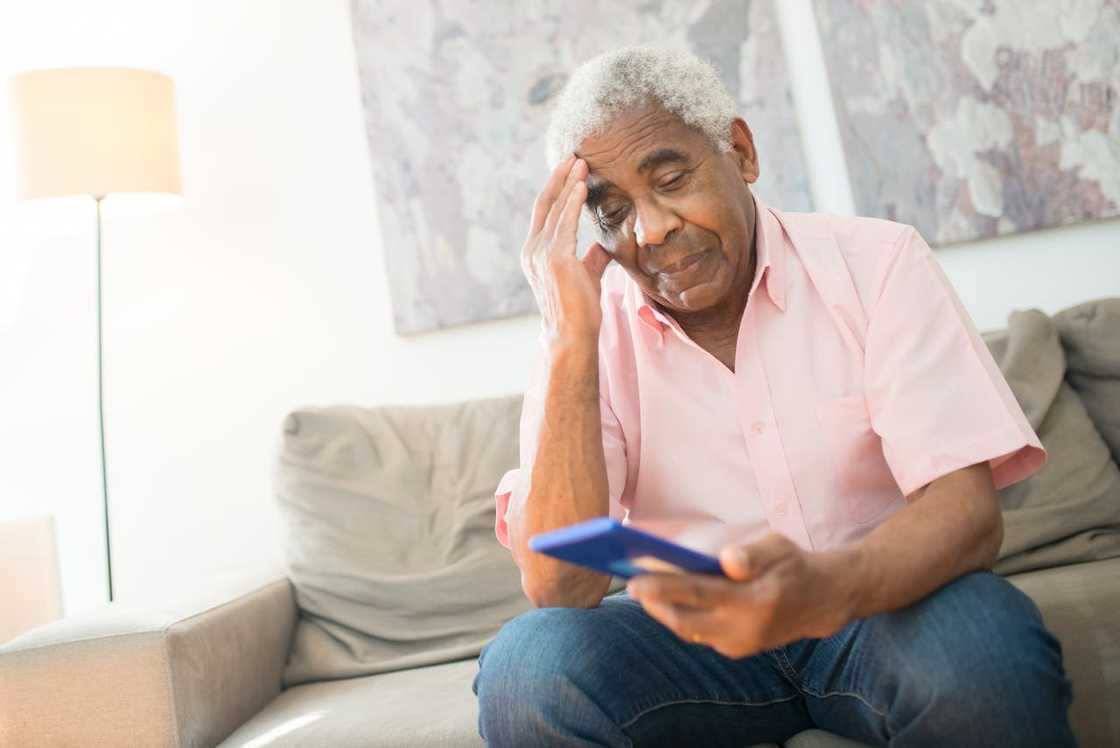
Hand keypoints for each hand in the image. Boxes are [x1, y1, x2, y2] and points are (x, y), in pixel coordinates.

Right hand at [522, 154, 611, 345]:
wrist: (572, 336)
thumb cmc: (580, 311)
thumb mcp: (586, 276)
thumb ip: (591, 258)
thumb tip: (601, 246)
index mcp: (536, 253)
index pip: (545, 213)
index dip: (557, 189)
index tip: (570, 169)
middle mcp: (533, 250)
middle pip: (545, 203)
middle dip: (559, 177)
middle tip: (573, 155)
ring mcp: (541, 254)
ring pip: (555, 209)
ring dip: (568, 183)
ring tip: (581, 162)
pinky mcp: (555, 258)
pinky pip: (565, 222)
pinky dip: (573, 201)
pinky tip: (582, 185)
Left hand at [625, 534, 861, 658]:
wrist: (821, 601)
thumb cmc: (792, 565)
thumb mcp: (778, 547)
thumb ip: (753, 554)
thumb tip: (727, 560)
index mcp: (755, 600)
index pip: (700, 594)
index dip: (664, 588)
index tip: (634, 581)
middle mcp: (745, 628)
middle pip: (686, 621)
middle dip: (654, 604)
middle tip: (630, 585)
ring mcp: (740, 644)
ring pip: (689, 631)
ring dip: (663, 611)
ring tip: (642, 590)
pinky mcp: (736, 650)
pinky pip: (699, 634)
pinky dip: (680, 617)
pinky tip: (664, 600)